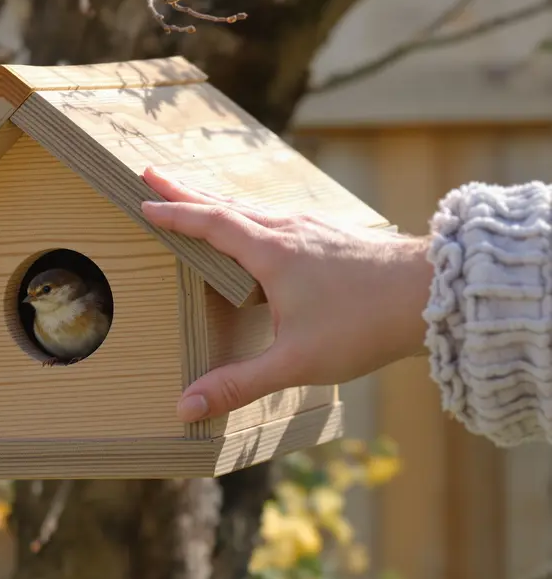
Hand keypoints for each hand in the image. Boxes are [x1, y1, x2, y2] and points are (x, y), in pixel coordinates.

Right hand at [139, 167, 433, 422]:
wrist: (435, 296)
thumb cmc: (365, 325)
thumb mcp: (296, 362)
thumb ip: (238, 385)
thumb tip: (185, 407)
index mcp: (270, 252)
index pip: (208, 223)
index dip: (173, 213)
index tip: (142, 200)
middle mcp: (287, 230)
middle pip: (223, 202)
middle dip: (184, 189)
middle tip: (150, 171)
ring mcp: (311, 228)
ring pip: (250, 207)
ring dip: (214, 199)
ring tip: (191, 194)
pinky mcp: (331, 235)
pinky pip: (274, 216)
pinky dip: (246, 212)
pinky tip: (254, 224)